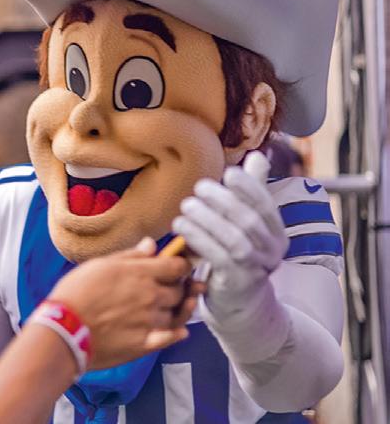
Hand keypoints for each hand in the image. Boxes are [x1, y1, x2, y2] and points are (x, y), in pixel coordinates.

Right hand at [49, 238, 200, 369]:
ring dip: (178, 310)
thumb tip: (151, 245)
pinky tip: (180, 332)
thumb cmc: (76, 293)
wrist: (64, 329)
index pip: (177, 266)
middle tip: (178, 286)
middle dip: (180, 287)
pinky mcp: (144, 344)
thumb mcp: (100, 265)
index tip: (182, 265)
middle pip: (179, 291)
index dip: (183, 264)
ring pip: (176, 315)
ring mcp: (149, 321)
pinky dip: (177, 334)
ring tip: (178, 307)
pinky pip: (170, 338)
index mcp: (141, 274)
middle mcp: (150, 297)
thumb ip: (130, 255)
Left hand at [172, 151, 287, 322]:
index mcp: (277, 232)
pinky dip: (198, 239)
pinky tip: (181, 226)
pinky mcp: (236, 282)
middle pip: (249, 220)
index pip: (266, 205)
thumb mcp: (249, 223)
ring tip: (185, 206)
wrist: (241, 302)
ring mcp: (256, 268)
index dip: (250, 188)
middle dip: (224, 201)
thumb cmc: (239, 255)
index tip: (229, 173)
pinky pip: (217, 257)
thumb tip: (258, 155)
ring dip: (207, 219)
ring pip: (234, 239)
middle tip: (199, 187)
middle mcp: (272, 250)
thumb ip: (253, 191)